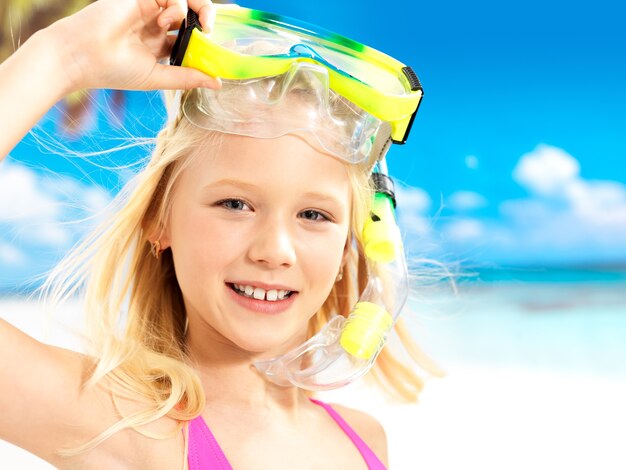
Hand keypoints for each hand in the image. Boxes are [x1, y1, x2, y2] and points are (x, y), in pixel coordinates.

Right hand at [48, 0, 220, 92]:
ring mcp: (150, 10)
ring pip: (186, 1)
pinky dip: (176, 5)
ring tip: (200, 25)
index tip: (228, 46)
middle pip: (193, 15)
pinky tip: (163, 22)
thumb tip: (218, 84)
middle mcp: (157, 26)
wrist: (83, 56)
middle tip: (211, 29)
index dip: (209, 39)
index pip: (192, 38)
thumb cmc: (115, 70)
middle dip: (208, 18)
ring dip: (199, 9)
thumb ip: (188, 77)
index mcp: (161, 45)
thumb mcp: (158, 77)